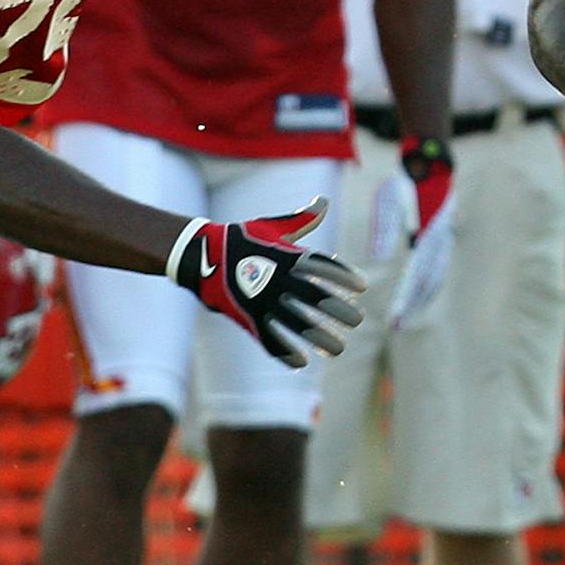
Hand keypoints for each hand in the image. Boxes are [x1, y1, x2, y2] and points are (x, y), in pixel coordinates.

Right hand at [169, 200, 365, 368]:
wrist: (201, 255)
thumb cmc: (242, 240)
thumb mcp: (273, 227)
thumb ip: (301, 220)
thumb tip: (323, 201)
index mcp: (287, 256)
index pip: (323, 266)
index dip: (344, 275)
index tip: (363, 286)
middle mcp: (278, 278)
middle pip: (316, 298)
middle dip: (339, 310)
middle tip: (357, 320)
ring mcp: (262, 299)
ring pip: (297, 324)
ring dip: (320, 338)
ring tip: (339, 349)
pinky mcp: (246, 317)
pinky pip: (269, 339)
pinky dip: (285, 353)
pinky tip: (302, 362)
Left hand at [385, 137, 454, 329]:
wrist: (430, 164)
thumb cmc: (405, 181)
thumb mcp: (388, 199)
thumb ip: (384, 228)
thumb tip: (377, 259)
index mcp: (430, 233)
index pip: (418, 274)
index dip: (407, 298)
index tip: (394, 319)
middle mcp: (441, 241)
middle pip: (429, 282)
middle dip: (413, 306)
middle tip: (396, 327)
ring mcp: (443, 242)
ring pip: (435, 279)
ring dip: (420, 301)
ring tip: (403, 321)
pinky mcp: (440, 242)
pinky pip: (435, 271)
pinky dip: (425, 288)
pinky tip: (413, 300)